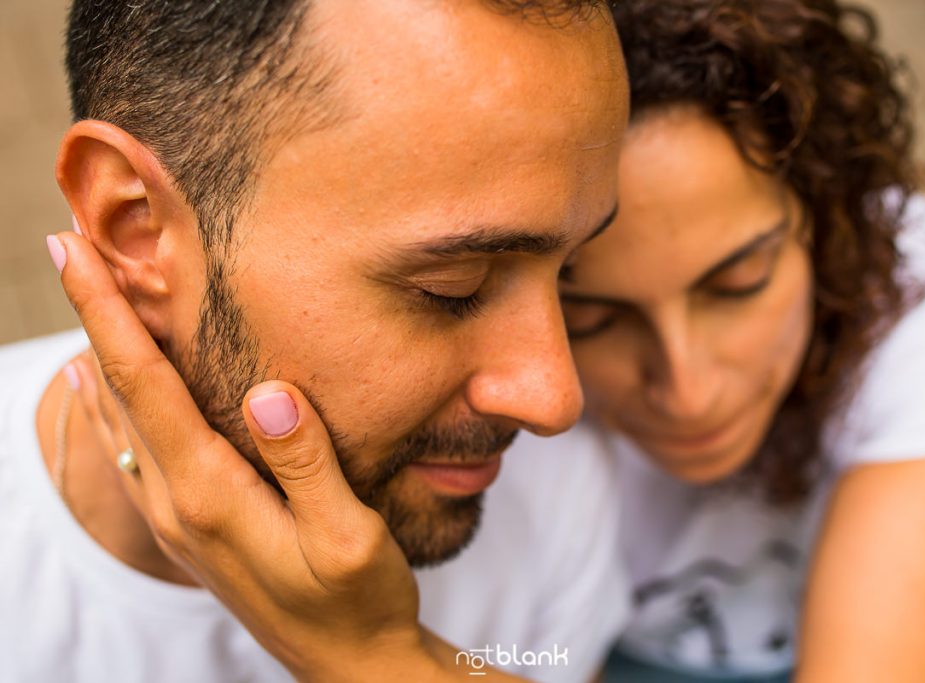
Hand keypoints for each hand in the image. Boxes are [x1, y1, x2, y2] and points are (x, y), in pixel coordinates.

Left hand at [50, 231, 436, 681]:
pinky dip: (113, 400)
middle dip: (90, 314)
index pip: (143, 383)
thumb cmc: (358, 599)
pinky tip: (103, 388)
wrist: (348, 666)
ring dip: (98, 351)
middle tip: (70, 245)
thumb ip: (308, 464)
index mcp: (210, 494)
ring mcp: (177, 518)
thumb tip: (270, 391)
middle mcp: (177, 502)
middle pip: (117, 390)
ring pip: (119, 418)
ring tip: (86, 298)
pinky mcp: (190, 527)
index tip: (74, 251)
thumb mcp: (349, 535)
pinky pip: (133, 447)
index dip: (106, 313)